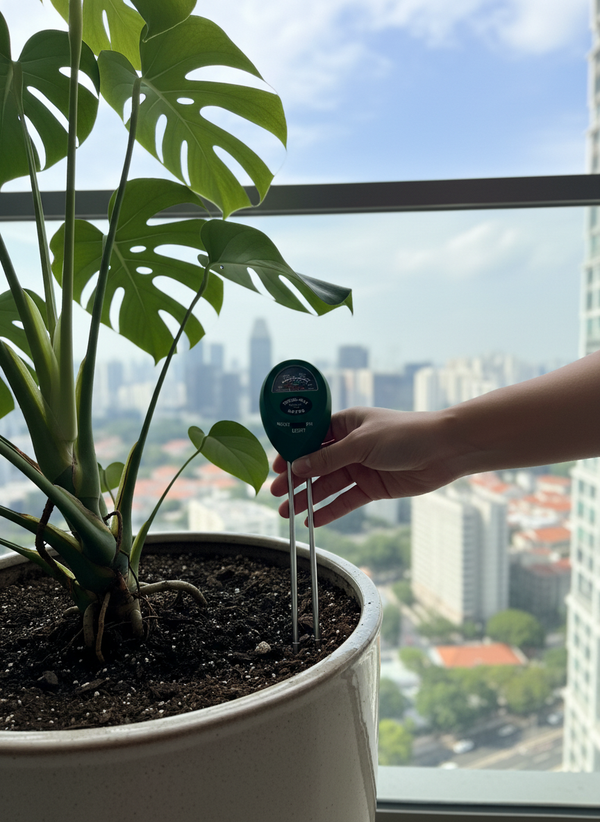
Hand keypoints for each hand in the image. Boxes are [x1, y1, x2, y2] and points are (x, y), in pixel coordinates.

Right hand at [270, 406, 458, 526]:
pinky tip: (312, 521)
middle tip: (276, 495)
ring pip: (328, 485)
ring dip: (307, 498)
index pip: (311, 438)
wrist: (444, 450)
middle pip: (316, 464)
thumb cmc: (405, 434)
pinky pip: (345, 500)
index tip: (276, 467)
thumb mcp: (361, 443)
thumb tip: (298, 466)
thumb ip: (328, 458)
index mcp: (346, 423)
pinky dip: (329, 511)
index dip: (292, 452)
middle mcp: (351, 445)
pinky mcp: (373, 487)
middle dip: (296, 479)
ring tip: (286, 513)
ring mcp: (361, 467)